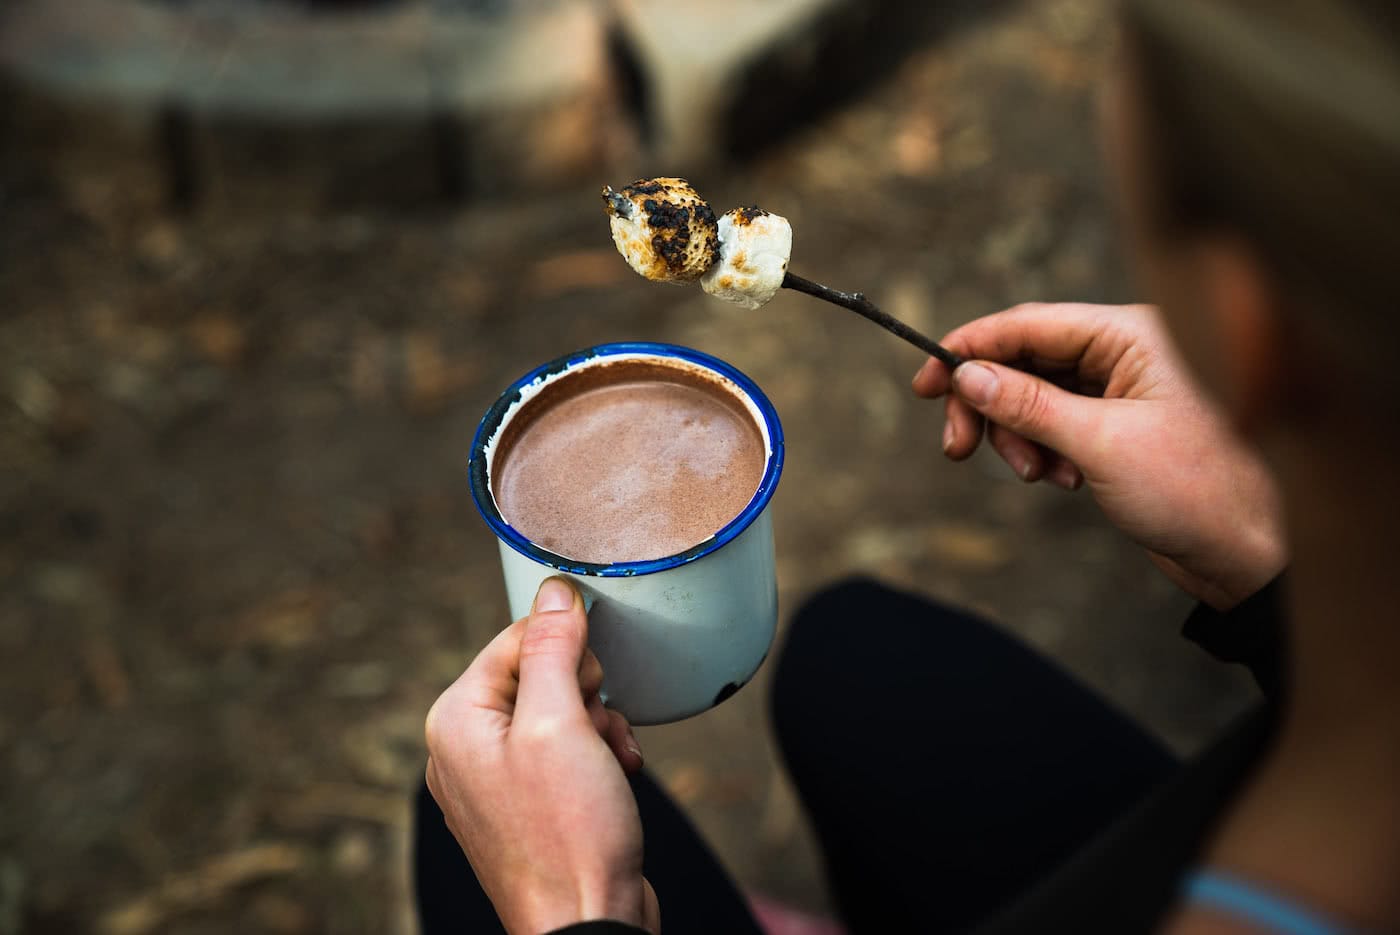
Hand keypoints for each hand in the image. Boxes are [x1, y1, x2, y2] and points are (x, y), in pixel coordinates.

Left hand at [424, 577, 657, 933]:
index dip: (566, 650)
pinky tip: (616, 779)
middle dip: (586, 694)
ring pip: (561, 711)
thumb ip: (552, 648)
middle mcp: (466, 748)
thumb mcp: (561, 723)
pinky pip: (566, 751)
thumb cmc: (567, 834)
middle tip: (595, 730)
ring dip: (600, 726)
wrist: (588, 924)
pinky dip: (599, 756)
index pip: (515, 637)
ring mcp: (496, 781)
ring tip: (610, 763)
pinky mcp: (529, 805)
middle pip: (540, 673)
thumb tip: (554, 588)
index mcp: (456, 720)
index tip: (591, 681)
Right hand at [913, 303, 1284, 609]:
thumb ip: (1028, 405)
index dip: (969, 349)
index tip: (925, 383)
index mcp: (1132, 334)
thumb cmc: (1197, 490)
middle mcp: (1125, 352)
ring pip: (1034, 396)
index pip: (1028, 324)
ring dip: (1018, 437)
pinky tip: (1064, 481)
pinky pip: (1055, 424)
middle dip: (989, 406)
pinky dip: (1042, 451)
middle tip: (956, 449)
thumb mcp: (1099, 445)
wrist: (1250, 553)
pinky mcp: (1117, 426)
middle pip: (1024, 360)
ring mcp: (1122, 389)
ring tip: (1039, 476)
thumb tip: (967, 375)